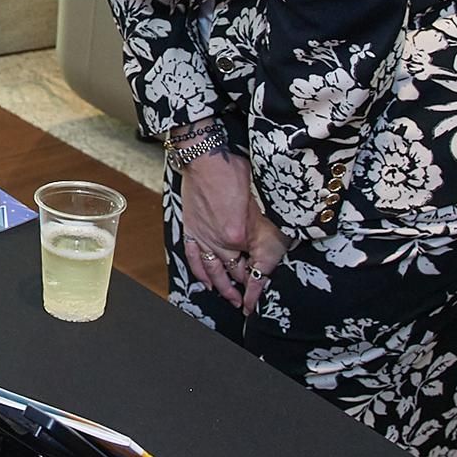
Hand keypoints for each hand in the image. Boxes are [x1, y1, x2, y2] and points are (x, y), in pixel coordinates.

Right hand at [179, 141, 294, 316]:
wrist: (203, 156)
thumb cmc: (231, 170)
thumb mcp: (255, 197)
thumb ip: (259, 222)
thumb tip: (265, 235)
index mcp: (238, 234)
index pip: (252, 262)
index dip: (259, 274)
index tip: (264, 281)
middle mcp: (219, 241)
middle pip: (234, 270)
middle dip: (244, 286)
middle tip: (251, 298)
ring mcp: (203, 237)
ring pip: (212, 271)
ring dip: (222, 288)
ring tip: (231, 299)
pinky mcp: (191, 229)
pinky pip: (194, 258)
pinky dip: (199, 273)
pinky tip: (206, 283)